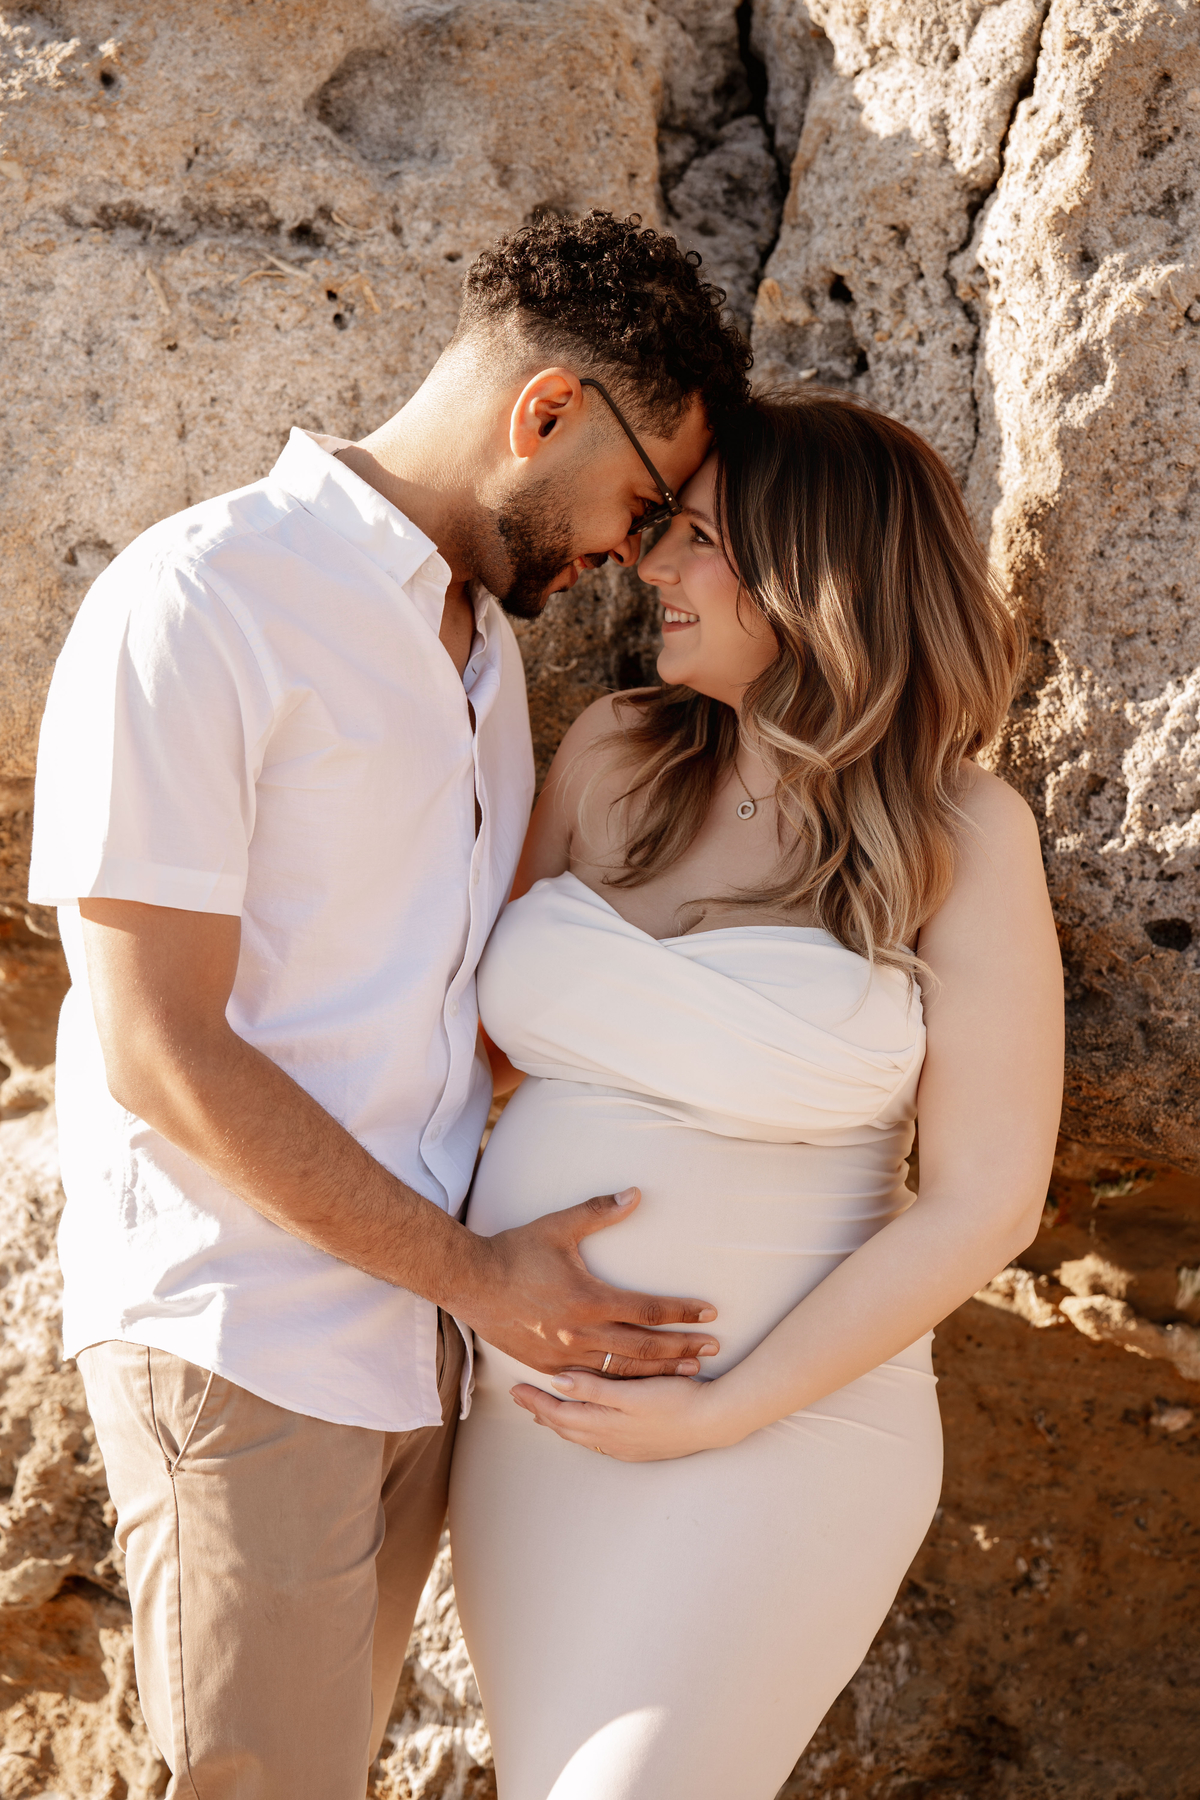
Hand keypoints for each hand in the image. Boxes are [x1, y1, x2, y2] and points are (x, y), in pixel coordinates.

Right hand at [455, 1188, 718, 1377]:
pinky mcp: (549, 1367)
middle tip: (714, 1348)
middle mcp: (580, 1334)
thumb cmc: (516, 1251)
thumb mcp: (559, 1226)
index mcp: (588, 1300)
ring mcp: (564, 1356)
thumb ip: (599, 1211)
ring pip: (622, 1371)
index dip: (681, 1312)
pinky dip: (622, 1384)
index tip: (710, 1312)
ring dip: (659, 1372)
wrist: (470, 1283)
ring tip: (689, 1371)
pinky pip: (594, 1381)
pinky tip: (640, 1386)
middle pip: (644, 1348)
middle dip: (682, 1348)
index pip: (647, 1310)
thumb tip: (636, 1193)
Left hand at [511, 1366, 733, 1461]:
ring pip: (582, 1435)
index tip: (515, 1389)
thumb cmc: (677, 1402)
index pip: (559, 1414)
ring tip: (547, 1412)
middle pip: (566, 1427)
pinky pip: (599, 1439)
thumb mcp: (632, 1392)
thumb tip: (557, 1381)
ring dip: (562, 1422)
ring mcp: (626, 1446)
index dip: (536, 1401)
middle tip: (522, 1399)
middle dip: (543, 1412)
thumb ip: (594, 1387)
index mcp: (605, 1425)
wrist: (715, 1421)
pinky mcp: (640, 1446)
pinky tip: (586, 1423)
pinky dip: (583, 1428)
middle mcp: (610, 1440)